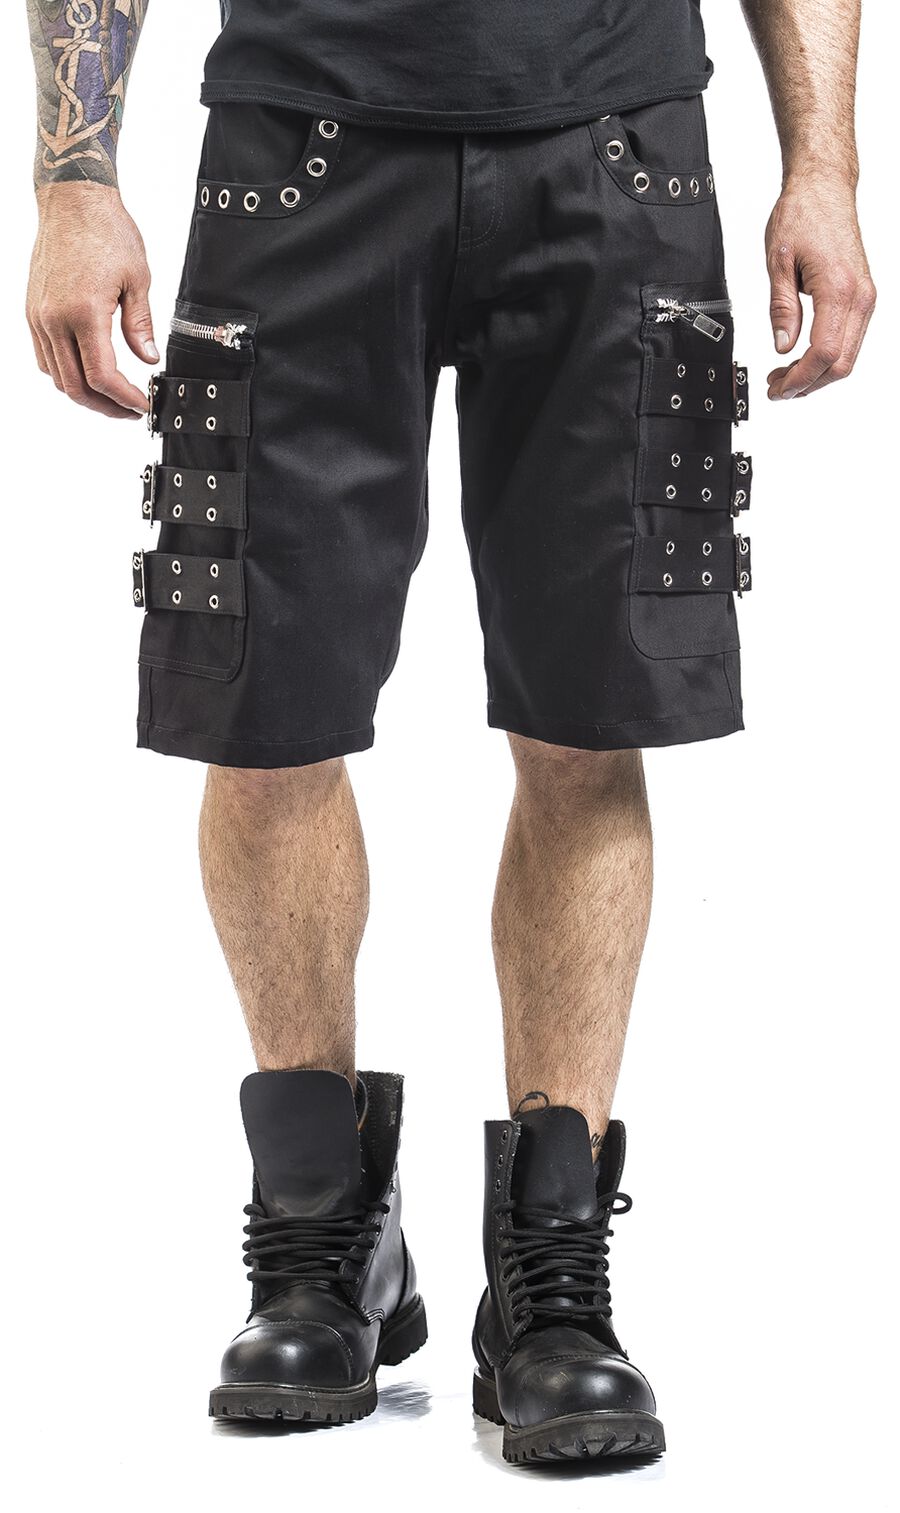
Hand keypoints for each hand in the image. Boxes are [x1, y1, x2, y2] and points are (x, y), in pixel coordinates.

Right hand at [26, 182, 157, 418]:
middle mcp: (54, 318)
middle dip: (105, 406)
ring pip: (57, 376)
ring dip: (84, 393)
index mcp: (84, 312)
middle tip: (129, 411)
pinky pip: (45, 357)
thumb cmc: (107, 231)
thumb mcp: (137, 280)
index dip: (124, 400)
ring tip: (112, 396)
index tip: (142, 405)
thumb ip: (141, 325)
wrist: (72, 200)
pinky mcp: (31, 311)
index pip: (102, 377)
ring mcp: (38, 316)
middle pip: (75, 386)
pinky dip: (65, 373)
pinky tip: (87, 372)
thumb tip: (149, 360)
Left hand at [765, 171, 875, 399]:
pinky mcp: (862, 296)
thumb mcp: (778, 263)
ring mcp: (865, 297)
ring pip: (847, 356)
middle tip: (778, 388)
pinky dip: (826, 357)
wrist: (824, 188)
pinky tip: (802, 358)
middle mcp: (860, 296)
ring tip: (784, 375)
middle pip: (840, 364)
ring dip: (816, 374)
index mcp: (839, 289)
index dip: (800, 379)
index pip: (824, 354)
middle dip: (807, 384)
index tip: (778, 388)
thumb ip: (781, 309)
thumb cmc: (803, 214)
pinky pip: (849, 339)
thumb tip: (782, 346)